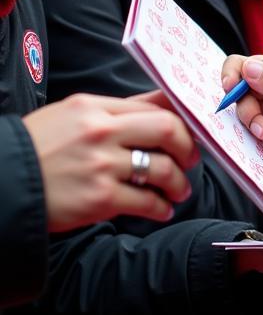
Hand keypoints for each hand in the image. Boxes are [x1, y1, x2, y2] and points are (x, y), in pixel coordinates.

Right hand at [22, 91, 199, 231]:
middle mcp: (101, 132)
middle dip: (188, 146)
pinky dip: (160, 208)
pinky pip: (145, 202)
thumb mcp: (71, 115)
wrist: (1, 184)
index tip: (190, 132)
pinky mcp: (98, 199)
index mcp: (95, 108)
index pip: (154, 105)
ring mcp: (101, 166)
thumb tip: (161, 105)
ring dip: (178, 182)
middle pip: (167, 130)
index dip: (181, 119)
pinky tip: (162, 210)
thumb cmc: (38, 148)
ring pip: (161, 168)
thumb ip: (114, 111)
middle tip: (191, 159)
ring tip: (179, 190)